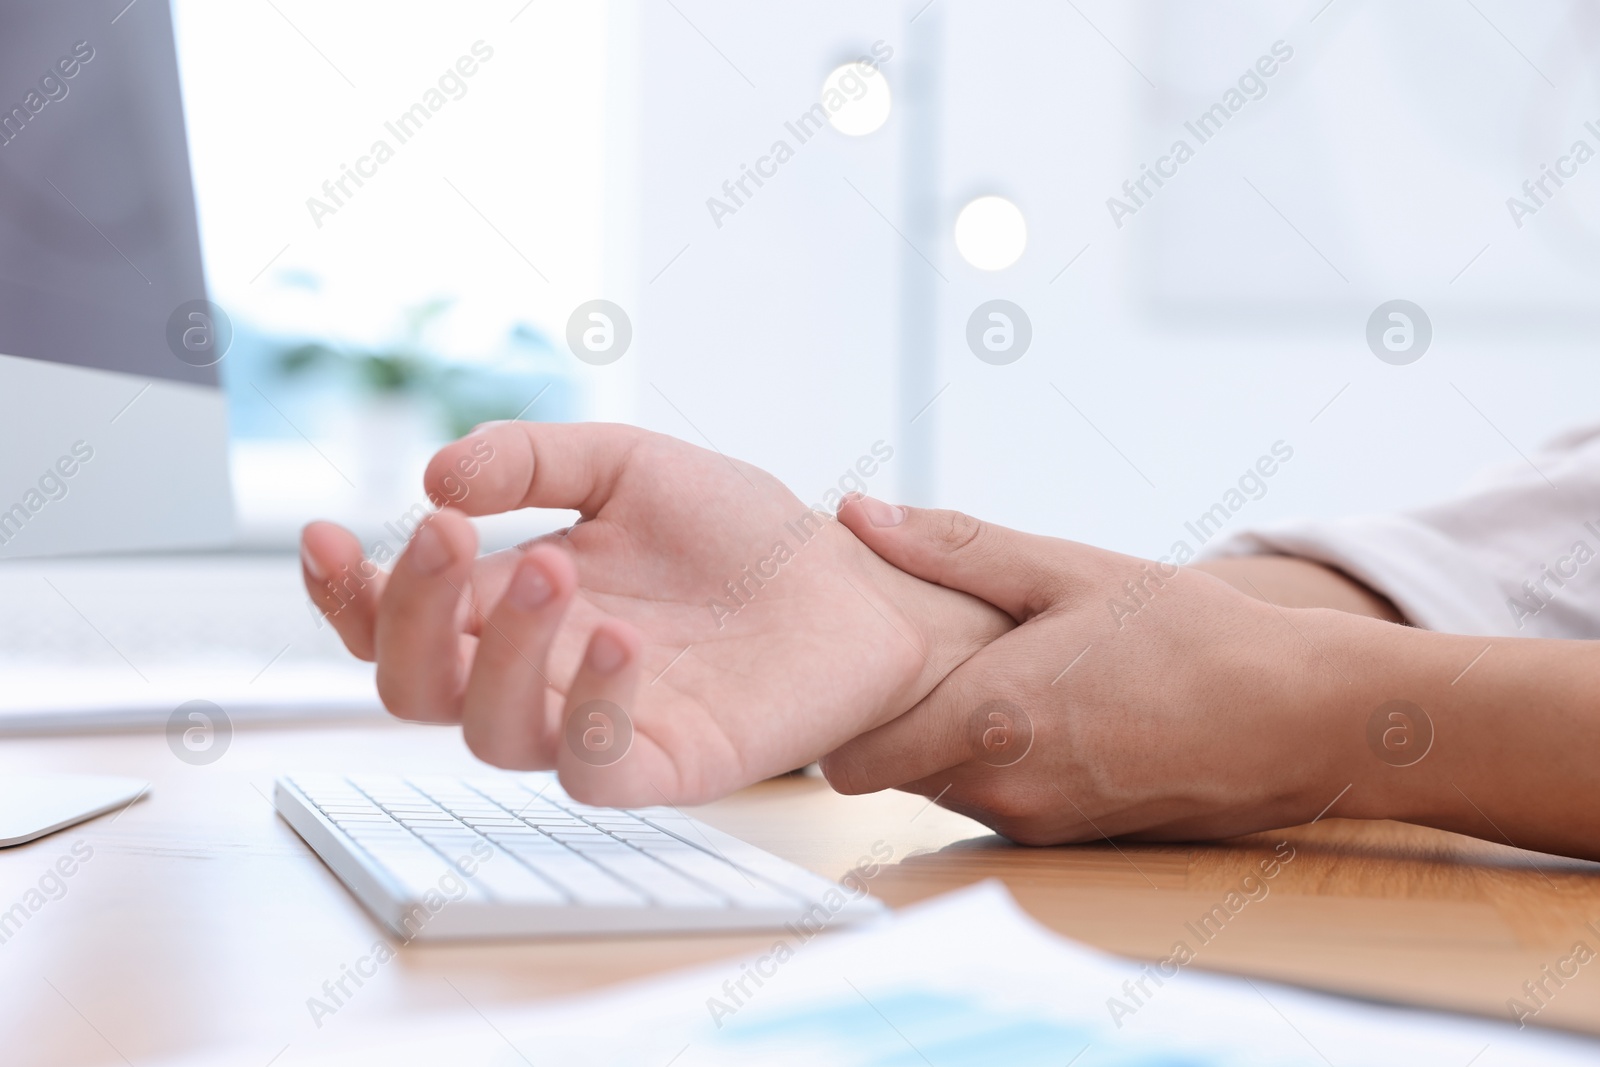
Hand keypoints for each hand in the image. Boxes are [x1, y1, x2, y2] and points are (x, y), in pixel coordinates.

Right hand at [300, 424, 1009, 806]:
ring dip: (501, 651)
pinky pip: (596, 769)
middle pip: (417, 687)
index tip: (324, 534)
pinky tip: (623, 640)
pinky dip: (594, 712)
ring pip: (491, 733)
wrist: (848, 584)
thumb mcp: (627, 464)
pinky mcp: (667, 765)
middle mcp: (541, 673)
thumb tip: (434, 476)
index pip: (396, 624)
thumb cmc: (738, 534)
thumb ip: (532, 459)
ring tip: (553, 565)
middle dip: (408, 615)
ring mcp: (599, 725)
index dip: (345, 594)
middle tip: (447, 534)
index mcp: (513, 607)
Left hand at [823, 497, 1366, 844]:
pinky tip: (1054, 709)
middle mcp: (1001, 792)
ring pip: (946, 786)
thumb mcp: (1069, 570)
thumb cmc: (1191, 634)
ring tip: (1009, 670)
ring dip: (955, 737)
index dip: (846, 712)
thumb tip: (855, 513)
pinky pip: (1001, 802)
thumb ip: (952, 546)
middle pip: (895, 769)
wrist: (1304, 718)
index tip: (866, 664)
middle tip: (940, 650)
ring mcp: (1038, 824)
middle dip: (901, 715)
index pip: (850, 761)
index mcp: (987, 723)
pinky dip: (1003, 761)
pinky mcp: (1071, 839)